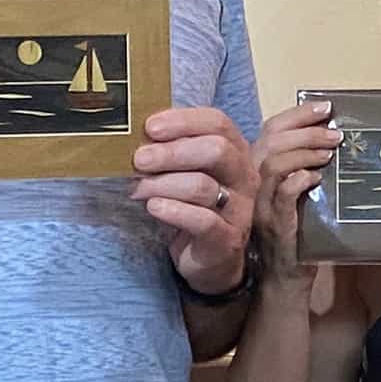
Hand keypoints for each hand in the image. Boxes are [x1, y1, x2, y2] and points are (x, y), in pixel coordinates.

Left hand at [136, 106, 254, 293]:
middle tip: (139, 159)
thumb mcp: (185, 172)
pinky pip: (203, 221)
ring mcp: (240, 209)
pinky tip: (153, 208)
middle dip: (172, 152)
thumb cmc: (193, 207)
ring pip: (203, 186)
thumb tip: (136, 134)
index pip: (218, 123)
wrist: (209, 259)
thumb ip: (171, 150)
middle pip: (216, 150)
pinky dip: (174, 211)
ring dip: (164, 184)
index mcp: (235, 151)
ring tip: (138, 188)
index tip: (150, 127)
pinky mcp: (228, 239)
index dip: (183, 121)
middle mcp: (244, 176)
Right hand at [250, 96, 345, 295]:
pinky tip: (317, 178)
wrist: (283, 278)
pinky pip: (282, 193)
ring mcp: (261, 203)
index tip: (325, 108)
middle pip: (272, 139)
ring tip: (330, 153)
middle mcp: (253, 183)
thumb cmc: (296, 234)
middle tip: (336, 134)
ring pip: (273, 163)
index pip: (271, 128)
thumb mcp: (298, 195)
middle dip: (307, 131)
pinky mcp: (273, 223)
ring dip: (305, 152)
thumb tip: (334, 142)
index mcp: (258, 170)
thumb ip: (305, 168)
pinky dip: (300, 180)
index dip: (298, 114)